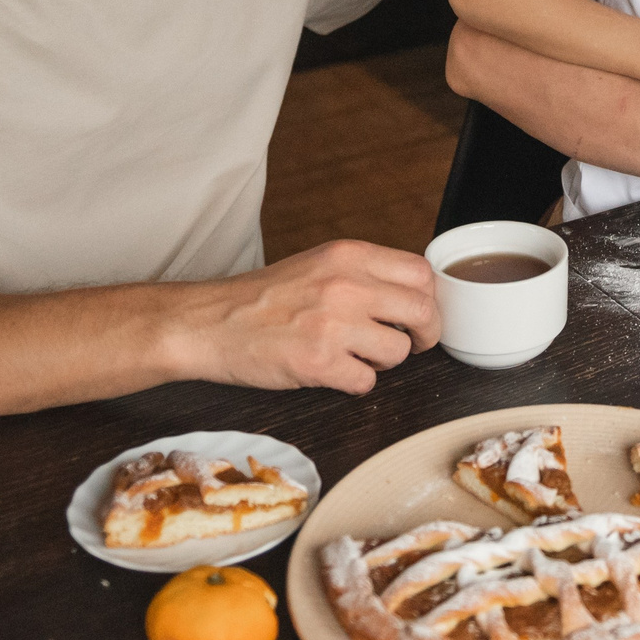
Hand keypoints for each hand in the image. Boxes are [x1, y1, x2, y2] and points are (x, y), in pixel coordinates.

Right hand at [166, 240, 441, 394]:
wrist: (210, 322)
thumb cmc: (262, 298)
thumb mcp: (319, 264)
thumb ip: (364, 274)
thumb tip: (412, 295)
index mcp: (349, 256)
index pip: (421, 273)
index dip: (429, 299)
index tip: (419, 314)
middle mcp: (347, 286)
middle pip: (422, 312)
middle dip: (425, 334)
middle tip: (412, 343)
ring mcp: (334, 325)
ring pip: (398, 352)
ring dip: (384, 361)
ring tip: (357, 356)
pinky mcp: (319, 363)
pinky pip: (366, 381)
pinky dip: (355, 383)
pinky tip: (334, 372)